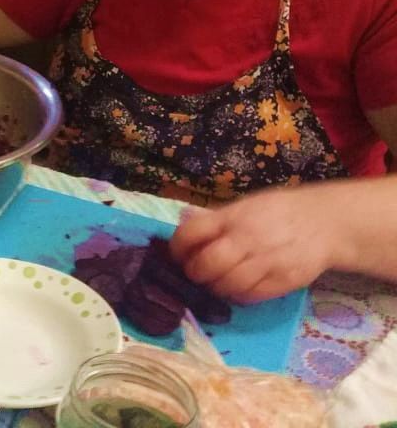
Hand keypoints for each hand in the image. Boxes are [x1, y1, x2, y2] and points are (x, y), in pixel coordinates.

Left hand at [170, 183, 344, 303]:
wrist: (326, 223)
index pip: (192, 232)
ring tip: (216, 282)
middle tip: (195, 273)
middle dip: (194, 272)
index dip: (177, 247)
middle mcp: (248, 238)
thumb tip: (184, 225)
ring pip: (227, 285)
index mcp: (233, 216)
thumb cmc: (279, 212)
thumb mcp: (246, 205)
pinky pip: (251, 297)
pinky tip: (237, 289)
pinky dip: (237, 296)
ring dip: (214, 288)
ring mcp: (267, 262)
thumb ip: (217, 219)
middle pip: (208, 264)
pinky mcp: (284, 282)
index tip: (177, 255)